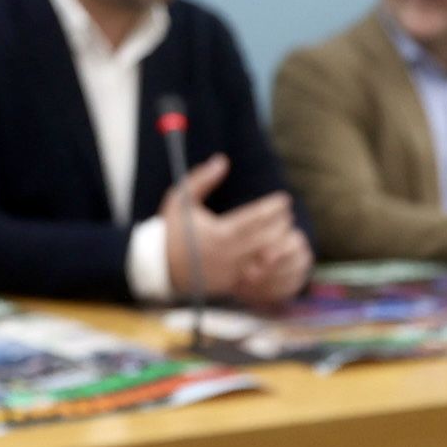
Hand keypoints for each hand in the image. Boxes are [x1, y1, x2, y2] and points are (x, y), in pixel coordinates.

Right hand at [154, 158, 315, 304]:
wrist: (160, 268)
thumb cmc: (172, 231)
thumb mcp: (181, 201)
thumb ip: (201, 179)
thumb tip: (222, 160)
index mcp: (219, 233)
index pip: (255, 218)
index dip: (273, 208)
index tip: (284, 199)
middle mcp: (228, 254)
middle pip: (267, 238)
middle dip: (281, 225)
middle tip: (286, 214)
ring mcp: (232, 272)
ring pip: (269, 258)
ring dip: (281, 244)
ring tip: (287, 232)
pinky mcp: (233, 285)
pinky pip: (263, 277)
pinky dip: (275, 265)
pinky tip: (279, 254)